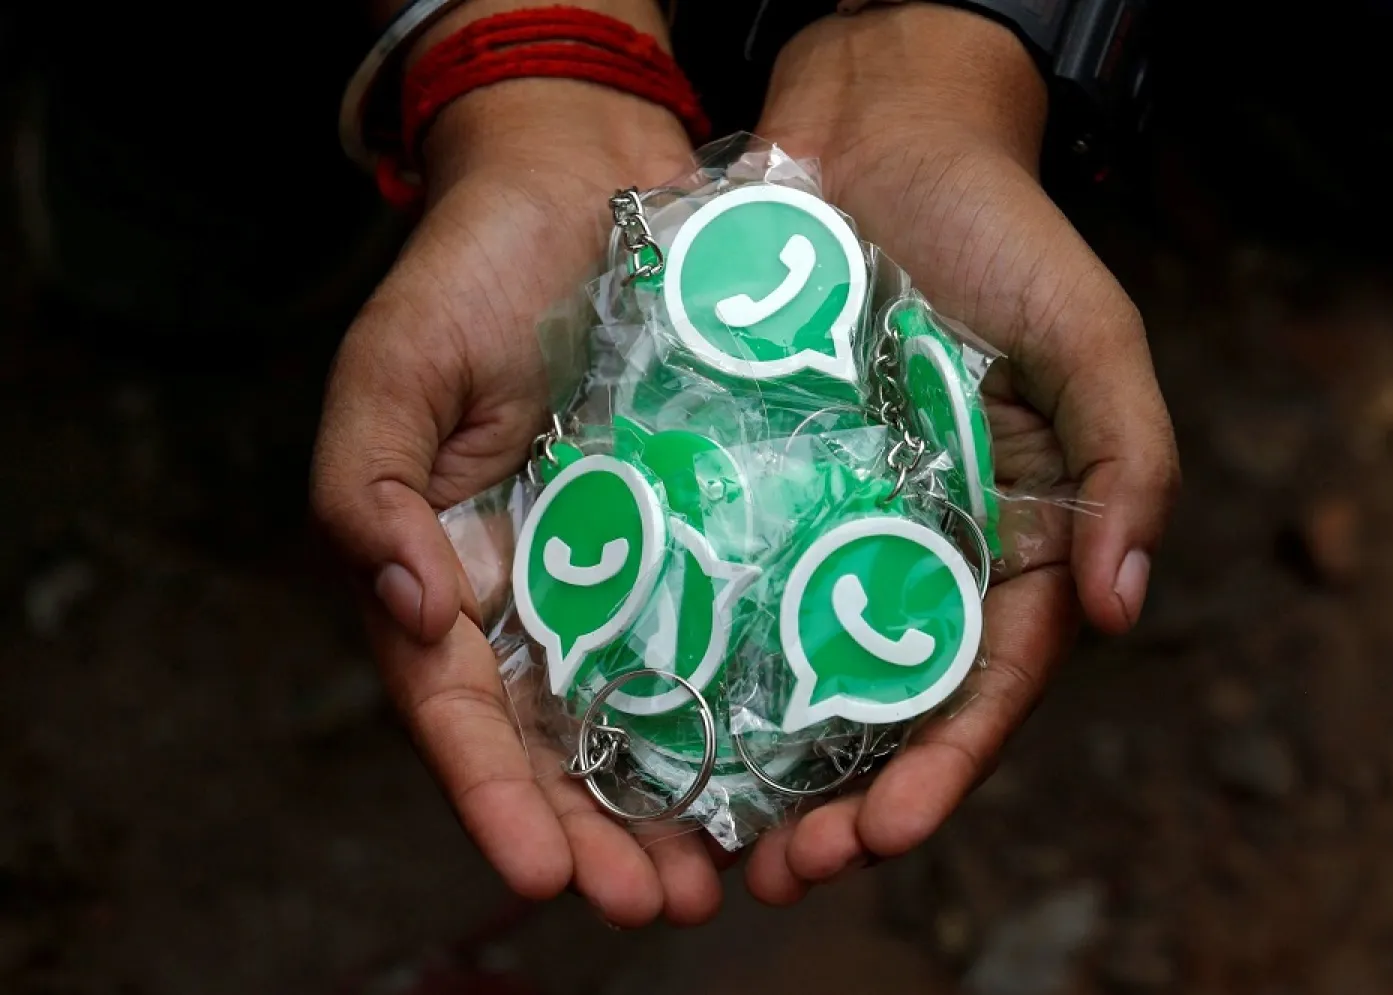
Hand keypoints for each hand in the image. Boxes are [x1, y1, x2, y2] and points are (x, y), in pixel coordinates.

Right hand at [312, 62, 729, 923]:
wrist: (580, 178)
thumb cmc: (470, 273)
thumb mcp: (392, 369)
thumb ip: (365, 488)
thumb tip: (413, 611)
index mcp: (450, 574)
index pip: (460, 714)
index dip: (495, 798)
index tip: (546, 871)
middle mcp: (541, 592)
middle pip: (562, 745)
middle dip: (603, 834)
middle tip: (661, 902)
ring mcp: (629, 565)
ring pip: (651, 711)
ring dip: (683, 801)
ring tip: (727, 872)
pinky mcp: (708, 526)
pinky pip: (729, 627)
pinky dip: (750, 702)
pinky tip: (793, 762)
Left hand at [744, 5, 1179, 902]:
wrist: (880, 137)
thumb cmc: (998, 234)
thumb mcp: (1089, 337)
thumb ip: (1127, 462)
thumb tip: (1123, 607)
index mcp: (1016, 540)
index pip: (987, 682)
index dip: (943, 768)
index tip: (885, 834)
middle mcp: (922, 552)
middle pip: (888, 706)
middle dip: (845, 802)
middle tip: (780, 874)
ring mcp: (836, 523)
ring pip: (802, 670)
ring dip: (763, 766)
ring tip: (711, 843)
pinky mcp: (757, 484)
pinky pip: (731, 583)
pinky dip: (704, 661)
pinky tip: (654, 722)